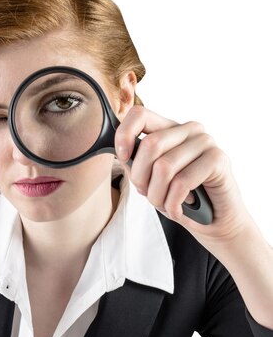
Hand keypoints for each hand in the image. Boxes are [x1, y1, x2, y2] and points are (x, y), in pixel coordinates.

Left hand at [115, 105, 251, 245]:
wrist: (214, 222)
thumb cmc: (180, 199)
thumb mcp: (151, 180)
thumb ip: (136, 163)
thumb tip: (118, 152)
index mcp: (170, 129)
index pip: (140, 115)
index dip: (125, 135)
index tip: (123, 157)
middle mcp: (189, 130)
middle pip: (150, 145)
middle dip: (141, 178)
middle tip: (149, 194)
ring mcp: (206, 142)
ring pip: (164, 167)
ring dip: (158, 196)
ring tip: (165, 205)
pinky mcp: (218, 159)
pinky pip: (182, 182)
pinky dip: (173, 204)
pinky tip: (178, 211)